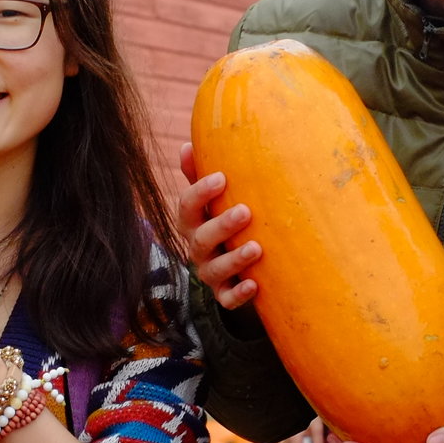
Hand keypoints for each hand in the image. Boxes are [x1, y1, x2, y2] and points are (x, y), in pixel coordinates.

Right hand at [175, 143, 261, 310]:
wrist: (235, 264)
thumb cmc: (223, 219)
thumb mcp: (211, 200)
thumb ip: (198, 175)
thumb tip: (188, 143)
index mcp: (192, 221)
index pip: (187, 206)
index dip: (200, 193)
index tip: (222, 178)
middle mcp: (197, 248)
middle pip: (200, 239)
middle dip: (222, 225)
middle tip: (246, 211)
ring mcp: (209, 272)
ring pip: (213, 270)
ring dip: (234, 259)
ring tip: (257, 248)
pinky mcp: (224, 294)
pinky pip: (226, 299)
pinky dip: (238, 294)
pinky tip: (254, 285)